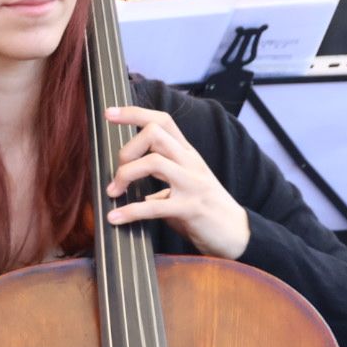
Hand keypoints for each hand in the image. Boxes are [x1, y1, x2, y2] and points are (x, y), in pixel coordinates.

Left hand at [103, 106, 249, 259]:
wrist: (237, 233)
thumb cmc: (206, 209)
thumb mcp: (184, 182)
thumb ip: (160, 175)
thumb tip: (127, 178)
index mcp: (187, 153)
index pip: (162, 120)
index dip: (134, 113)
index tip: (110, 113)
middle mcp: (190, 162)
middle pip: (155, 133)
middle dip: (126, 150)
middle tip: (117, 174)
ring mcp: (192, 184)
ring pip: (153, 162)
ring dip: (125, 175)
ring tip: (114, 193)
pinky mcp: (191, 209)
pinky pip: (154, 206)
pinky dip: (129, 212)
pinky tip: (115, 218)